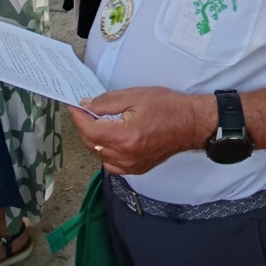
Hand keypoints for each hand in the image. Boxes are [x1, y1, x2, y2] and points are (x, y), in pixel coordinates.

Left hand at [69, 87, 215, 174]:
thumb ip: (106, 102)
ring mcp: (131, 165)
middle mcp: (125, 155)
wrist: (191, 124)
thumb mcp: (135, 96)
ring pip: (99, 155)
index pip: (89, 130)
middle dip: (84, 126)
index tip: (74, 106)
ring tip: (99, 123)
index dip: (78, 117)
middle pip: (91, 143)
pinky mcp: (136, 169)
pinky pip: (111, 164)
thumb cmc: (168, 108)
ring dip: (94, 139)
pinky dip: (106, 152)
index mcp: (124, 137)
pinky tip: (111, 139)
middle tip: (84, 110)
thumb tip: (86, 105)